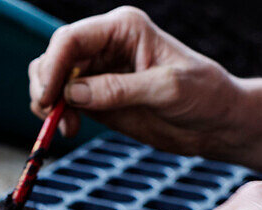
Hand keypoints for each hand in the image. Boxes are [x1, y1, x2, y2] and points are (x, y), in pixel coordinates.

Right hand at [28, 6, 242, 155]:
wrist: (216, 121)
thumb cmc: (203, 95)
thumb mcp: (166, 90)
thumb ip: (119, 89)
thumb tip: (73, 93)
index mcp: (123, 28)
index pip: (71, 39)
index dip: (52, 67)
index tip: (49, 99)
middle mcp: (105, 44)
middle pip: (53, 56)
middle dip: (45, 85)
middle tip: (52, 116)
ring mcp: (98, 70)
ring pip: (51, 78)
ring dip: (47, 103)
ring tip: (65, 127)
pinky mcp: (95, 96)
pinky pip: (61, 100)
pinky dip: (56, 115)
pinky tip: (69, 129)